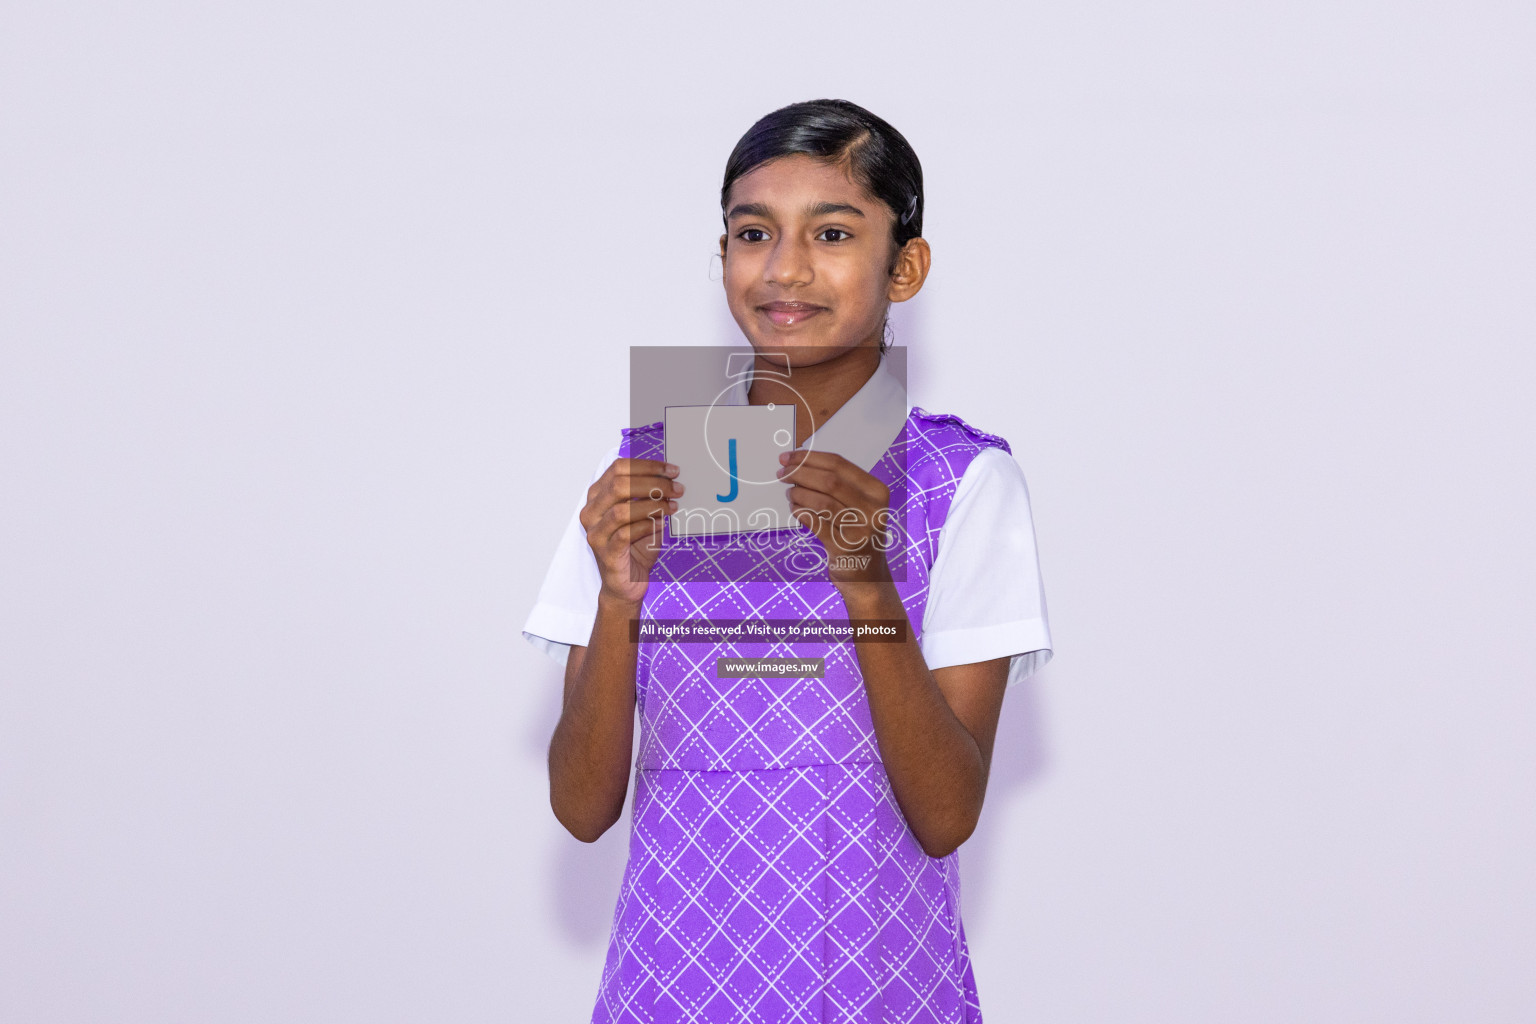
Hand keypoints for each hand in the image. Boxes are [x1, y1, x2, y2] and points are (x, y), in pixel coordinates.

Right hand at [579, 458, 682, 603]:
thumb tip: (672, 477)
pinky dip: (647, 526)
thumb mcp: (643, 515)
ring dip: (653, 505)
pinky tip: (662, 525)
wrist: (626, 584)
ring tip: (672, 507)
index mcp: (598, 496)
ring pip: (622, 509)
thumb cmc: (635, 547)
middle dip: (653, 483)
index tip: (672, 470)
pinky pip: (626, 534)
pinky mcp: (606, 553)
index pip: (618, 468)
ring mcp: (596, 533)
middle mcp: (592, 512)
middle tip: (677, 489)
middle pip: (620, 485)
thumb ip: (650, 496)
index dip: (648, 466)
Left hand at [777, 449, 893, 585]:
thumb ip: (839, 484)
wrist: (867, 575)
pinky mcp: (844, 547)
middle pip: (829, 480)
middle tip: (782, 474)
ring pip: (821, 501)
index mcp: (877, 491)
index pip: (839, 464)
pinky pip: (815, 523)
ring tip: (790, 495)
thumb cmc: (857, 532)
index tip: (788, 457)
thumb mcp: (860, 505)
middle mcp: (873, 509)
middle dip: (800, 473)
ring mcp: (860, 529)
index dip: (809, 458)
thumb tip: (800, 462)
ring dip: (799, 494)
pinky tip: (796, 510)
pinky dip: (801, 513)